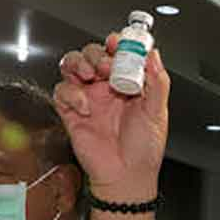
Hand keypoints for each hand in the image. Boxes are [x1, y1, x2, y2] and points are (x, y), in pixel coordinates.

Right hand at [54, 34, 169, 199]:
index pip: (118, 52)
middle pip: (93, 53)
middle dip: (97, 53)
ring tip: (92, 75)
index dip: (117, 42)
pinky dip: (70, 93)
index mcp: (128, 84)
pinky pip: (61, 91)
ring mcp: (88, 97)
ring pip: (72, 64)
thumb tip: (154, 55)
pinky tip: (85, 107)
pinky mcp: (71, 112)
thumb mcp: (158, 112)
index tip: (119, 42)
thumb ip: (157, 82)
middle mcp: (106, 87)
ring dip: (79, 63)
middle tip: (107, 65)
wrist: (127, 177)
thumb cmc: (144, 149)